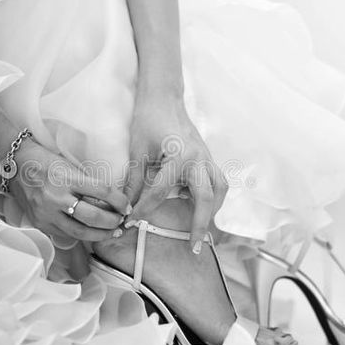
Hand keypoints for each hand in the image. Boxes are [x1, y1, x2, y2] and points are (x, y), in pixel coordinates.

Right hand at [9, 139, 131, 241]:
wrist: (16, 164)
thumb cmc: (45, 161)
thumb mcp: (69, 165)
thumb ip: (87, 182)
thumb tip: (111, 200)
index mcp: (66, 178)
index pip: (102, 192)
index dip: (119, 201)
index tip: (126, 206)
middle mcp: (56, 197)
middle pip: (93, 216)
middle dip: (112, 221)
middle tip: (121, 220)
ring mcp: (46, 213)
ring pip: (80, 232)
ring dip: (100, 234)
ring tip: (111, 232)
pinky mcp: (40, 223)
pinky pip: (65, 234)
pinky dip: (81, 235)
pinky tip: (91, 233)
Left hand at [125, 94, 227, 251]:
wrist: (163, 98)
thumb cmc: (148, 120)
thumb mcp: (138, 151)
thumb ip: (135, 181)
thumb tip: (125, 207)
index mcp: (179, 156)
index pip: (160, 192)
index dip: (144, 210)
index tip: (131, 222)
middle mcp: (199, 158)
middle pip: (205, 198)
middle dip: (198, 224)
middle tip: (193, 246)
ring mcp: (207, 157)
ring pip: (219, 190)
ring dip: (211, 210)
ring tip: (199, 229)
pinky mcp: (208, 157)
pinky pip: (218, 182)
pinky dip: (212, 197)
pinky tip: (199, 207)